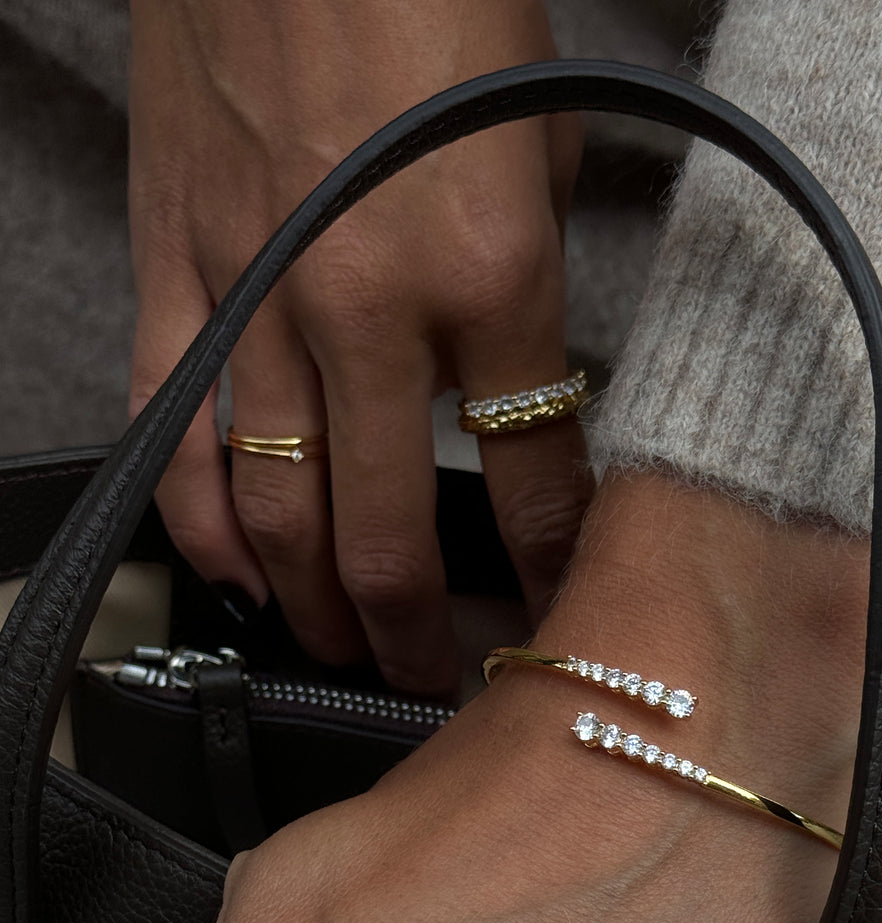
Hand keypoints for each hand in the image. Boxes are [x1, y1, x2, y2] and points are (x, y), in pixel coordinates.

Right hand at [128, 0, 588, 692]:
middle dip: (419, 629)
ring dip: (312, 602)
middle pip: (392, 534)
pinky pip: (176, 438)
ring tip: (337, 649)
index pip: (534, 477)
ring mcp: (258, 300)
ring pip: (277, 511)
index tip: (552, 618)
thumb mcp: (541, 135)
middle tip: (429, 675)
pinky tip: (232, 575)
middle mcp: (371, 311)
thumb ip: (534, 279)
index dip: (548, 570)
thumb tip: (526, 380)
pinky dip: (201, 524)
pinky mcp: (176, 275)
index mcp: (492, 272)